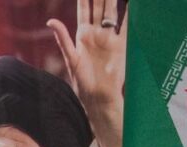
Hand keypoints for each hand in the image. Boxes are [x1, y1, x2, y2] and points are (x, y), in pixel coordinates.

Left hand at [48, 0, 126, 146]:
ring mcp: (110, 39)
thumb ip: (63, 38)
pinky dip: (131, 15)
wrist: (99, 97)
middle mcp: (97, 35)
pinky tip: (135, 5)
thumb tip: (51, 20)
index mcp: (83, 36)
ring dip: (114, 1)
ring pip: (113, 14)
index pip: (84, 11)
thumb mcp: (71, 58)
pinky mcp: (122, 46)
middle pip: (100, 8)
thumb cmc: (82, 82)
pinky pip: (127, 27)